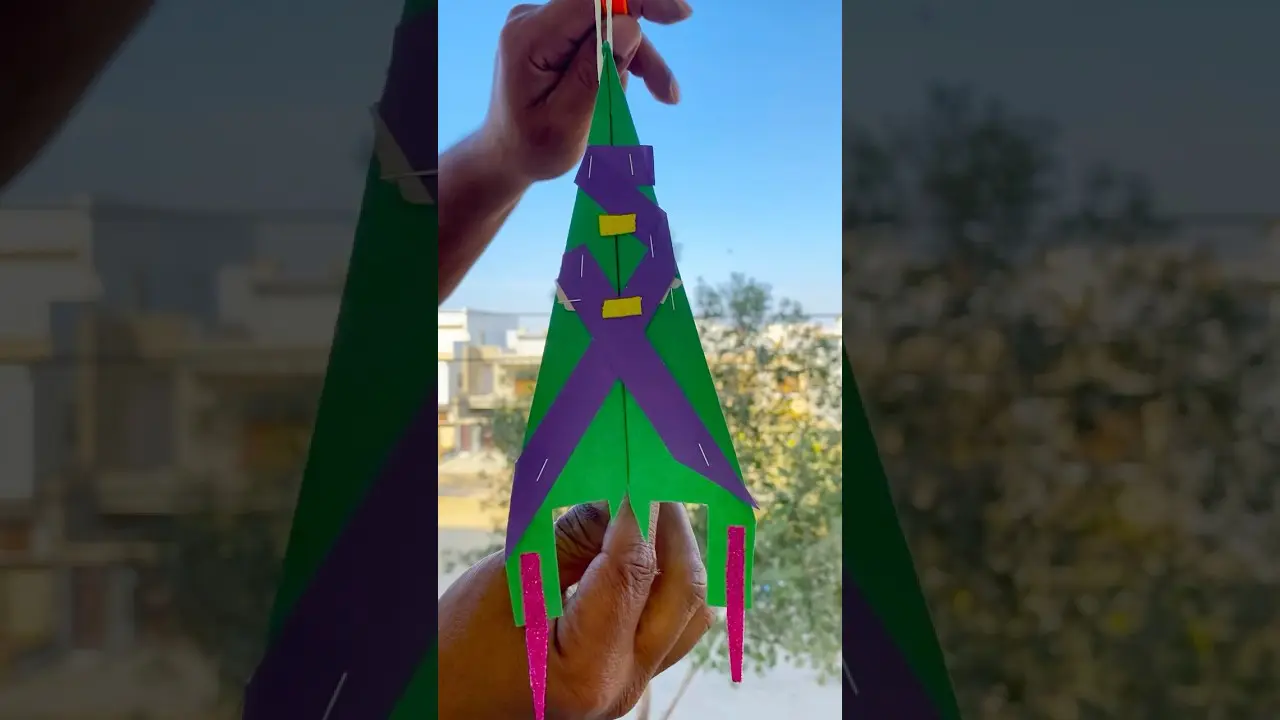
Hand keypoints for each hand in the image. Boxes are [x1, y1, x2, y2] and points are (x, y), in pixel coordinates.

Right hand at [438, 502, 714, 719]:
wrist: (447, 706)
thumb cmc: (459, 651)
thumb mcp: (508, 583)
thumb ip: (571, 538)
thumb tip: (619, 490)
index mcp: (587, 668)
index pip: (634, 570)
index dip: (638, 507)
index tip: (635, 460)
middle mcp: (622, 684)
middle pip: (682, 592)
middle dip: (673, 525)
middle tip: (649, 476)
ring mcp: (631, 686)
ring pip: (689, 610)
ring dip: (677, 552)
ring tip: (648, 508)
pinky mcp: (629, 677)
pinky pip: (672, 624)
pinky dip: (666, 579)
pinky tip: (642, 546)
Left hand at [482, 0, 692, 183]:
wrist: (508, 154)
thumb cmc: (532, 146)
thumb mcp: (565, 123)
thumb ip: (594, 73)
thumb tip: (628, 26)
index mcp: (529, 38)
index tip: (679, 15)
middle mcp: (534, 21)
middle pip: (606, 11)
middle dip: (642, 47)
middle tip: (668, 84)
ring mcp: (547, 25)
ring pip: (611, 25)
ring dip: (639, 59)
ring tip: (662, 95)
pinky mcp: (560, 34)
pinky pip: (602, 35)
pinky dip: (625, 60)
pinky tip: (636, 89)